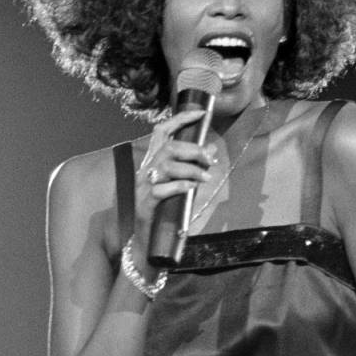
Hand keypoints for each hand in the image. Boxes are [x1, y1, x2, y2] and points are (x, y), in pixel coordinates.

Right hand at [135, 109, 216, 250]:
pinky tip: (193, 188)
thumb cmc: (163, 212)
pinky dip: (181, 186)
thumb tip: (211, 149)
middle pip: (169, 147)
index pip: (162, 132)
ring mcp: (144, 186)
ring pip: (167, 165)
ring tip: (205, 178)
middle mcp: (145, 170)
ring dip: (191, 169)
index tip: (202, 113)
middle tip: (210, 160)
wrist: (144, 241)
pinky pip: (163, 190)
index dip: (181, 119)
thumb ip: (193, 168)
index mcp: (152, 163)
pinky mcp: (146, 203)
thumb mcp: (180, 186)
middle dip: (193, 150)